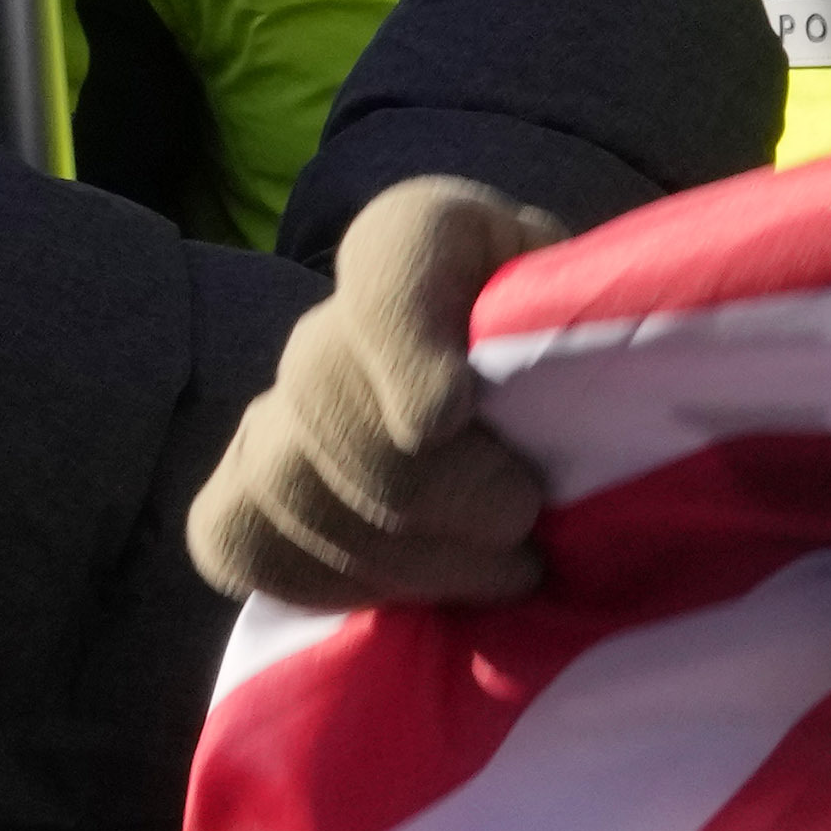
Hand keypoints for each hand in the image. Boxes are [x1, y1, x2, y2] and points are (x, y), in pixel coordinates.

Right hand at [188, 178, 560, 608]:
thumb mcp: (592, 303)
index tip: (446, 419)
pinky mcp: (238, 486)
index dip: (406, 356)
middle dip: (466, 500)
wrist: (503, 388)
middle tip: (530, 523)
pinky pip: (244, 543)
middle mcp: (324, 324)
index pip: (388, 277)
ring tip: (502, 569)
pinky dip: (330, 584)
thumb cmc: (565, 344)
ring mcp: (270, 408)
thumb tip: (568, 393)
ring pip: (309, 501)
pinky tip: (408, 589)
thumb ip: (579, 324)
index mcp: (418, 240)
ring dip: (421, 561)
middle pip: (362, 430)